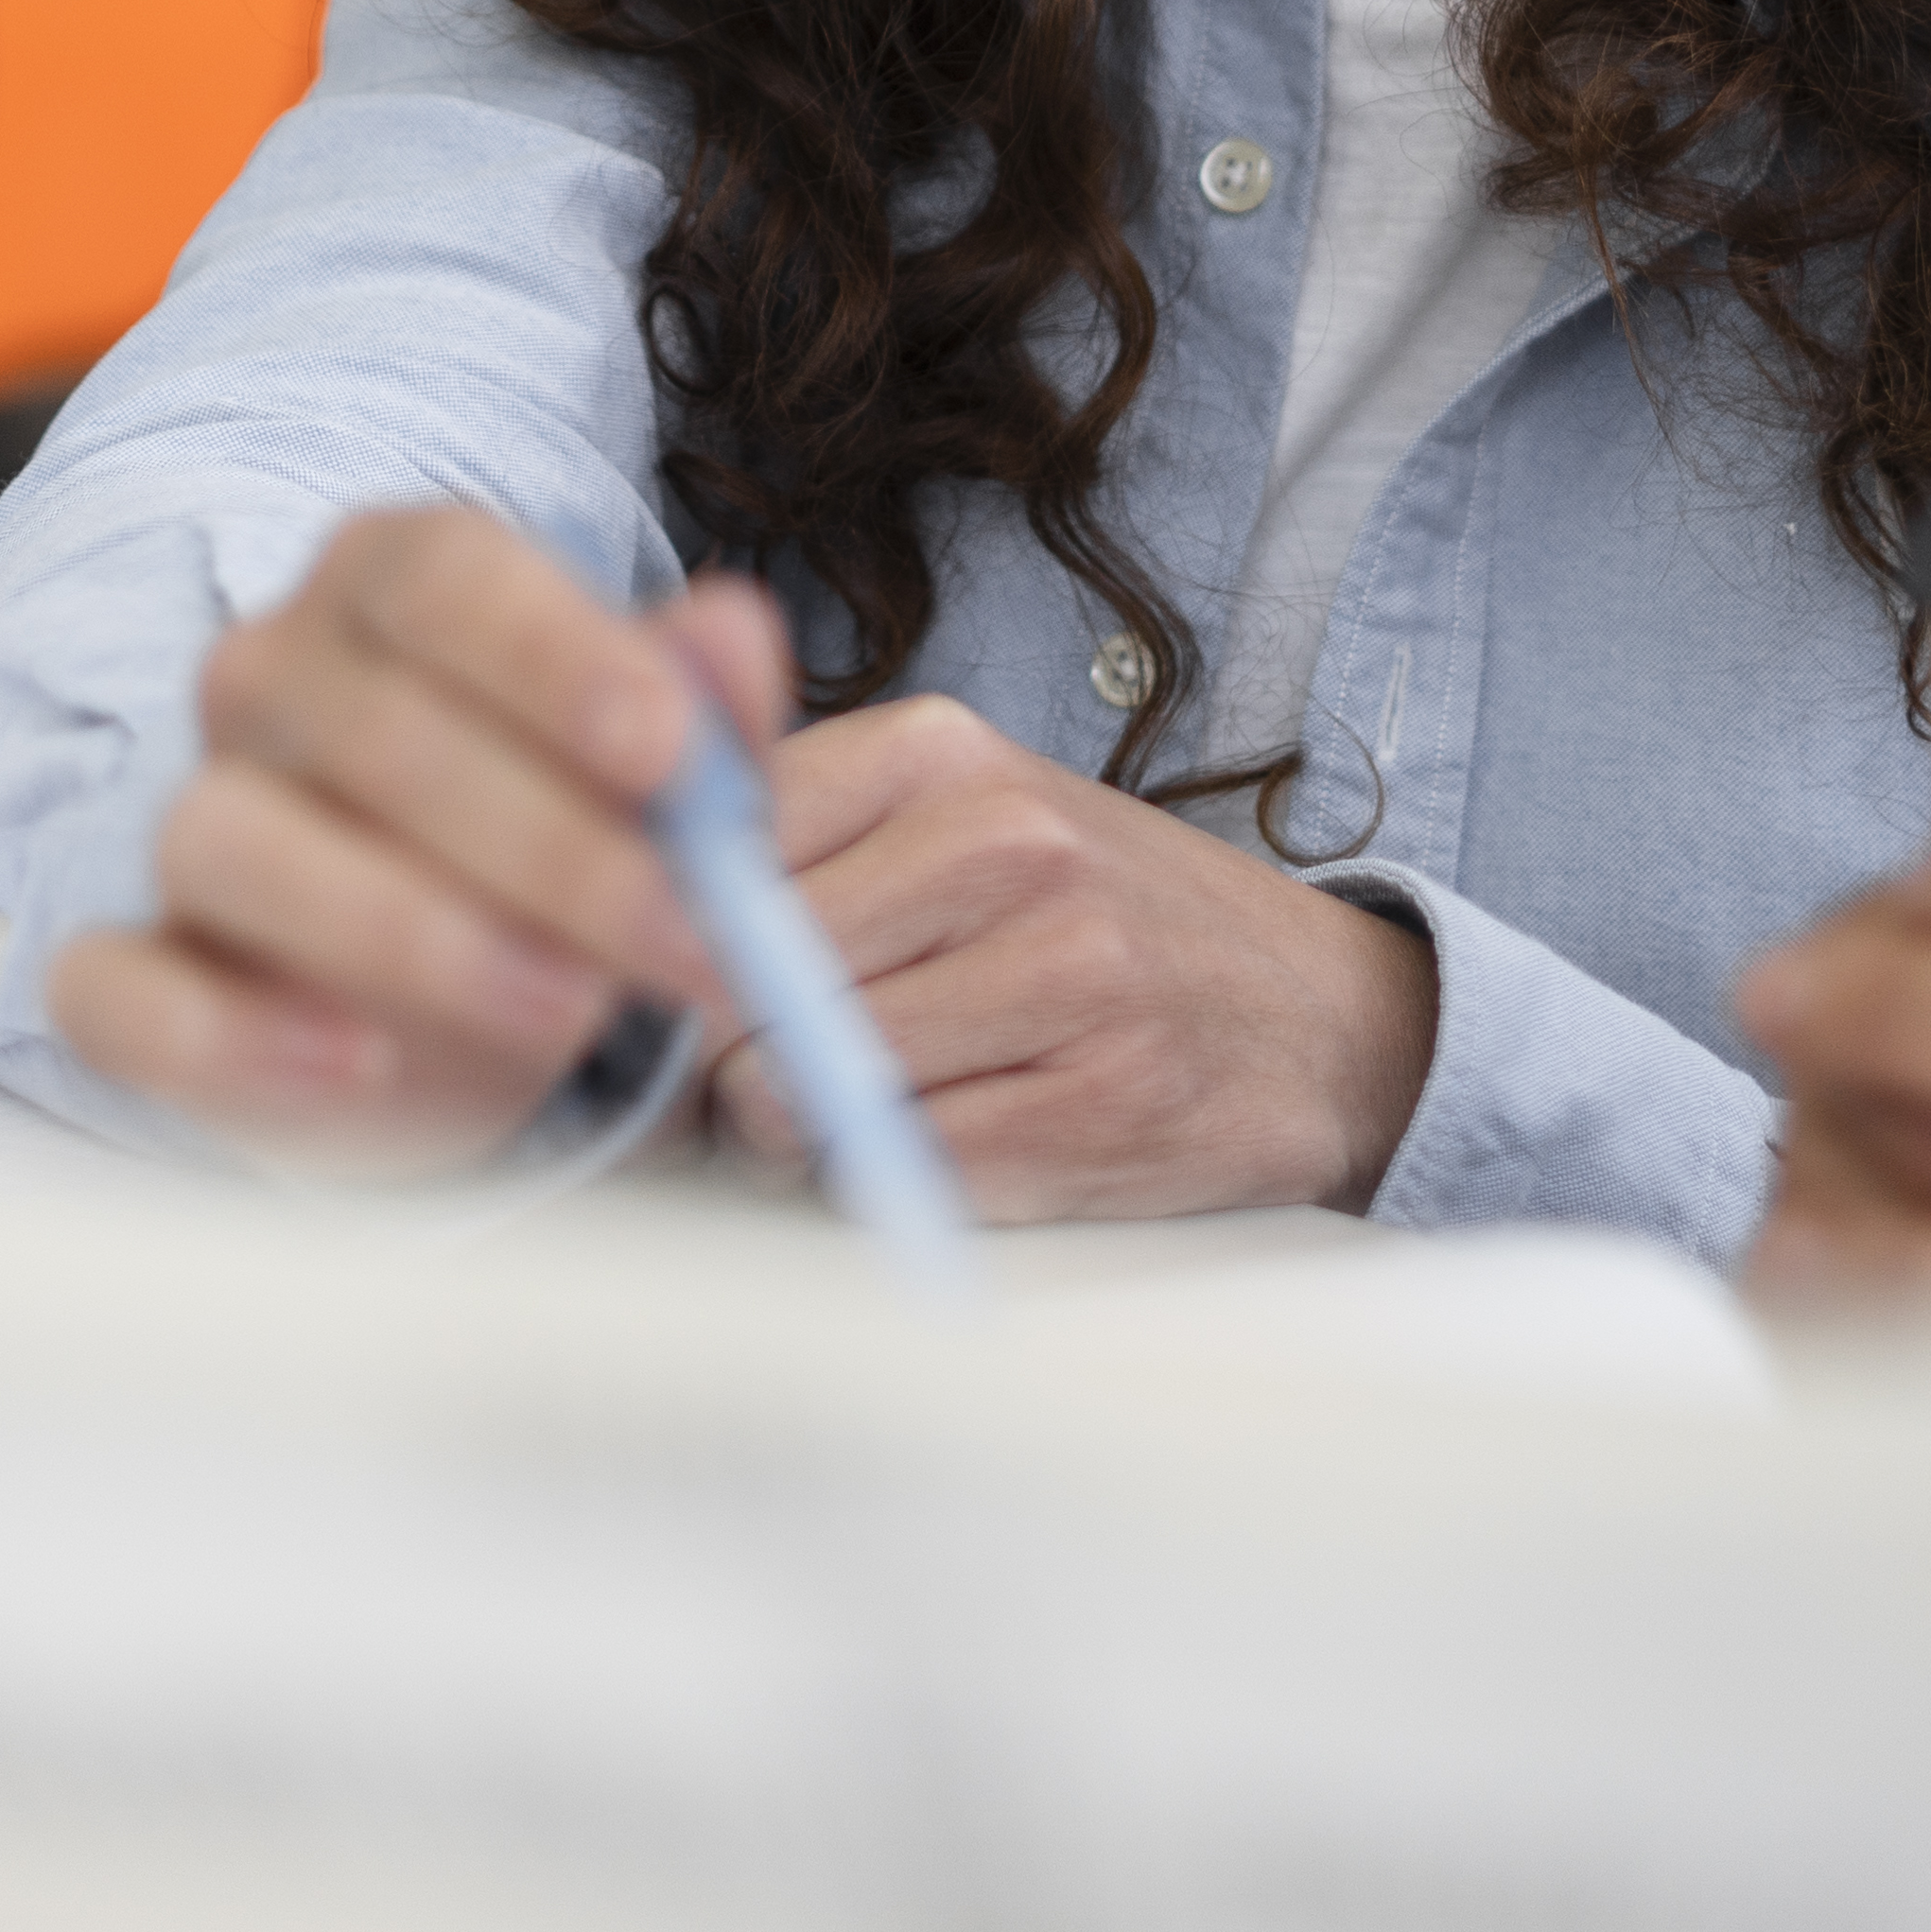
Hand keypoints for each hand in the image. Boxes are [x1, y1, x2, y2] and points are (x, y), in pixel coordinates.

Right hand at [47, 507, 802, 1176]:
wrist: (466, 1013)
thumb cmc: (566, 848)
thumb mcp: (661, 784)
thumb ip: (703, 705)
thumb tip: (734, 639)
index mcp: (390, 585)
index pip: (445, 574)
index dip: (555, 654)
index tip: (668, 752)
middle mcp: (268, 677)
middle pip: (374, 724)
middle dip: (553, 843)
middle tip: (690, 938)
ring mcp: (187, 822)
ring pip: (237, 840)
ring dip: (414, 932)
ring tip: (569, 1009)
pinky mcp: (133, 977)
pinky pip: (124, 991)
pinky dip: (233, 1033)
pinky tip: (365, 1064)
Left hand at [703, 695, 1442, 1221]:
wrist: (1320, 1017)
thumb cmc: (1099, 919)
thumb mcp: (956, 814)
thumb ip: (792, 833)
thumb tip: (610, 904)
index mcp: (938, 752)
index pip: (708, 846)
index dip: (660, 942)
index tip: (672, 984)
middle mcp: (1001, 842)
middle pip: (733, 983)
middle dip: (720, 1053)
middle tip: (766, 1069)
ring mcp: (1058, 974)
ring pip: (794, 1092)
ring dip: (795, 1131)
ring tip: (870, 1102)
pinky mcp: (1092, 1106)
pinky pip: (894, 1169)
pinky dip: (886, 1180)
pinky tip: (946, 1140)